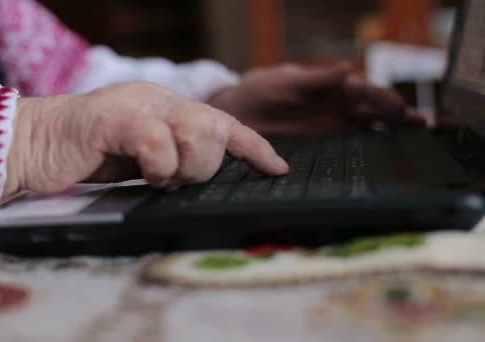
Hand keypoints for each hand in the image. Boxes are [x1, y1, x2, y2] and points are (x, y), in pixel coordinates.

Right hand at [4, 82, 287, 195]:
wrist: (32, 145)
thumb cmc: (84, 155)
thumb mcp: (139, 156)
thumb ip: (170, 156)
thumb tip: (199, 171)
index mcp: (165, 106)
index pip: (220, 122)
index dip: (252, 146)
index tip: (276, 168)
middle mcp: (157, 99)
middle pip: (216, 129)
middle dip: (205, 165)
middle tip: (171, 178)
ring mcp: (137, 105)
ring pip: (198, 133)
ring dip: (183, 167)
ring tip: (154, 175)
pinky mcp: (115, 118)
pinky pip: (159, 142)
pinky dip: (158, 165)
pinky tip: (141, 171)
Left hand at [208, 63, 433, 134]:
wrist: (237, 112)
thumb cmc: (259, 90)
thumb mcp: (285, 81)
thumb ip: (315, 79)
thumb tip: (346, 69)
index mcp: (330, 87)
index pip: (364, 91)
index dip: (383, 99)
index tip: (401, 109)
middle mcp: (335, 108)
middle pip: (373, 112)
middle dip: (399, 116)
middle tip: (424, 124)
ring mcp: (329, 127)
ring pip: (366, 130)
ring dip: (390, 133)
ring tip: (416, 139)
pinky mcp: (319, 145)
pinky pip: (347, 147)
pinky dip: (367, 150)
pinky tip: (383, 157)